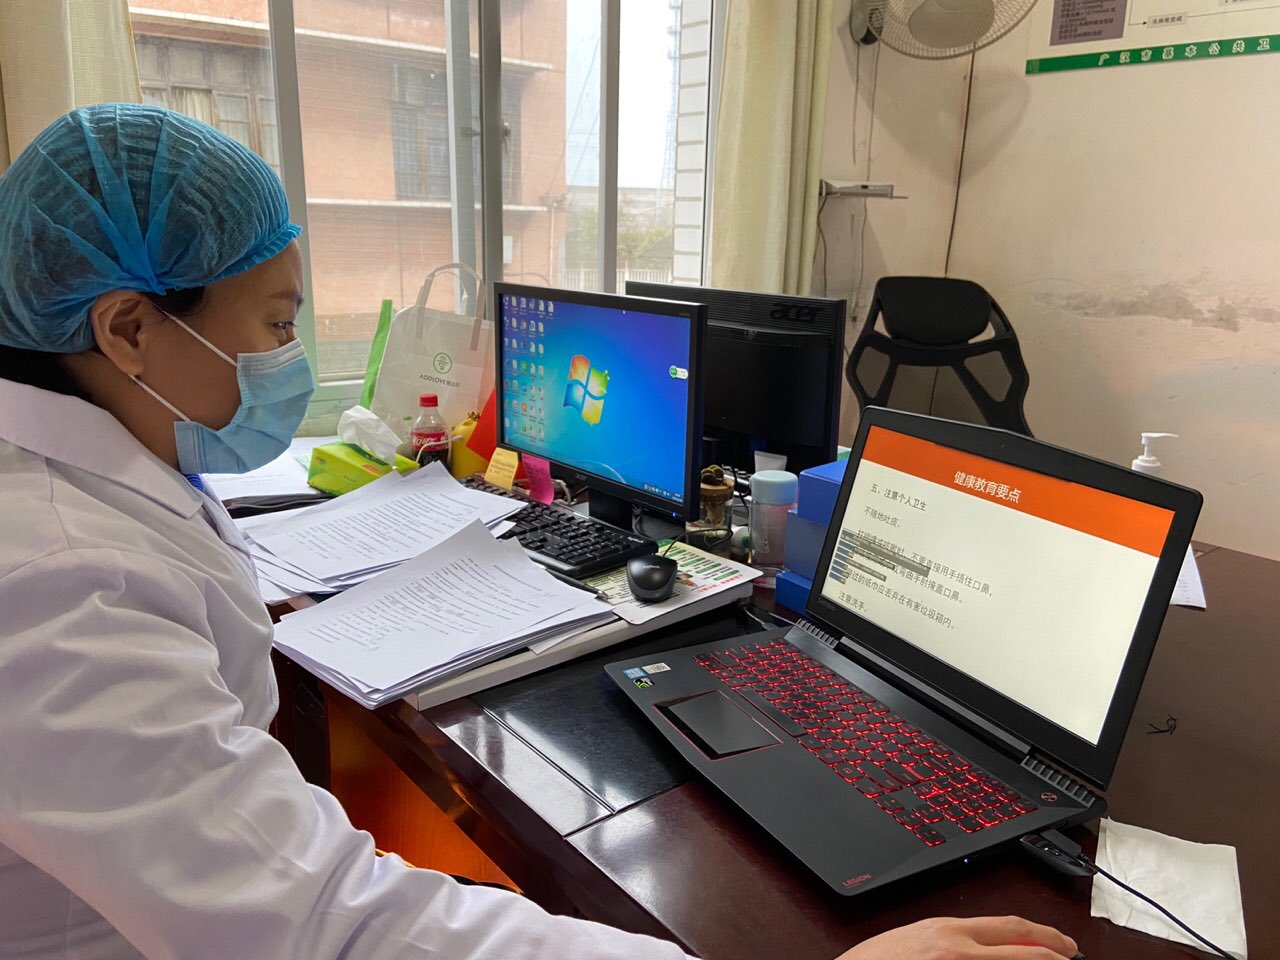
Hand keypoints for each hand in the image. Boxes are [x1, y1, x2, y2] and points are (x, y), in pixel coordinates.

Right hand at [837, 916, 1078, 959]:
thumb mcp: (918, 939)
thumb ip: (954, 940)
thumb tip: (986, 947)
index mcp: (949, 931)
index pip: (1010, 929)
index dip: (1044, 935)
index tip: (1063, 943)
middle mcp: (959, 950)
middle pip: (1021, 949)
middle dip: (1054, 953)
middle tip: (1073, 955)